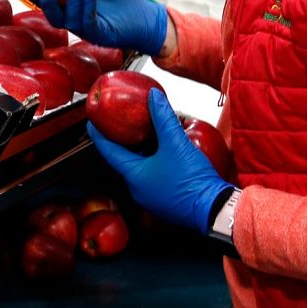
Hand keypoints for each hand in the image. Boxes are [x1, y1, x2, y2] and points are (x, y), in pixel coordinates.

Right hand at [20, 0, 168, 55]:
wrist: (145, 15)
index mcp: (73, 9)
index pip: (50, 4)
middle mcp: (76, 21)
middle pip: (54, 17)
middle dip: (45, 6)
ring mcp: (87, 30)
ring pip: (69, 21)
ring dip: (71, 3)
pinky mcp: (100, 36)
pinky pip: (88, 24)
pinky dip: (86, 8)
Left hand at [87, 88, 233, 234]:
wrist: (214, 210)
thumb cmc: (191, 181)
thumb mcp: (175, 143)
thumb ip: (163, 117)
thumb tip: (154, 97)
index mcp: (134, 176)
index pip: (109, 152)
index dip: (99, 135)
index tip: (92, 124)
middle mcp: (139, 189)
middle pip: (125, 160)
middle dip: (124, 142)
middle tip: (121, 125)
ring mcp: (153, 197)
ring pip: (141, 168)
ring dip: (142, 152)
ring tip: (146, 134)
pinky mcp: (167, 200)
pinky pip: (154, 176)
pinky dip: (155, 161)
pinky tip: (166, 152)